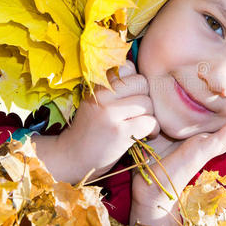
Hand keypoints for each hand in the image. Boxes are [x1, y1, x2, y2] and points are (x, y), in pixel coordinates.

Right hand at [33, 60, 159, 182]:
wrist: (72, 157)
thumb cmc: (90, 128)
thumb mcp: (95, 100)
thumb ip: (114, 86)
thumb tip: (141, 74)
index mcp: (96, 84)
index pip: (128, 67)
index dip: (135, 81)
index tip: (131, 96)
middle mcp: (102, 95)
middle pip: (142, 83)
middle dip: (146, 98)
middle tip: (140, 112)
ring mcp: (110, 113)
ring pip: (148, 103)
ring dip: (150, 115)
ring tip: (142, 125)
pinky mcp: (120, 132)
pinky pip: (150, 121)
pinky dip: (153, 129)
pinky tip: (146, 135)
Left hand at [130, 107, 225, 225]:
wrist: (150, 187)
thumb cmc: (153, 161)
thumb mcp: (163, 134)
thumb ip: (169, 122)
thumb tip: (163, 106)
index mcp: (200, 141)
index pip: (224, 128)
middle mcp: (207, 144)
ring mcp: (207, 148)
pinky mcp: (202, 151)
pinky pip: (222, 138)